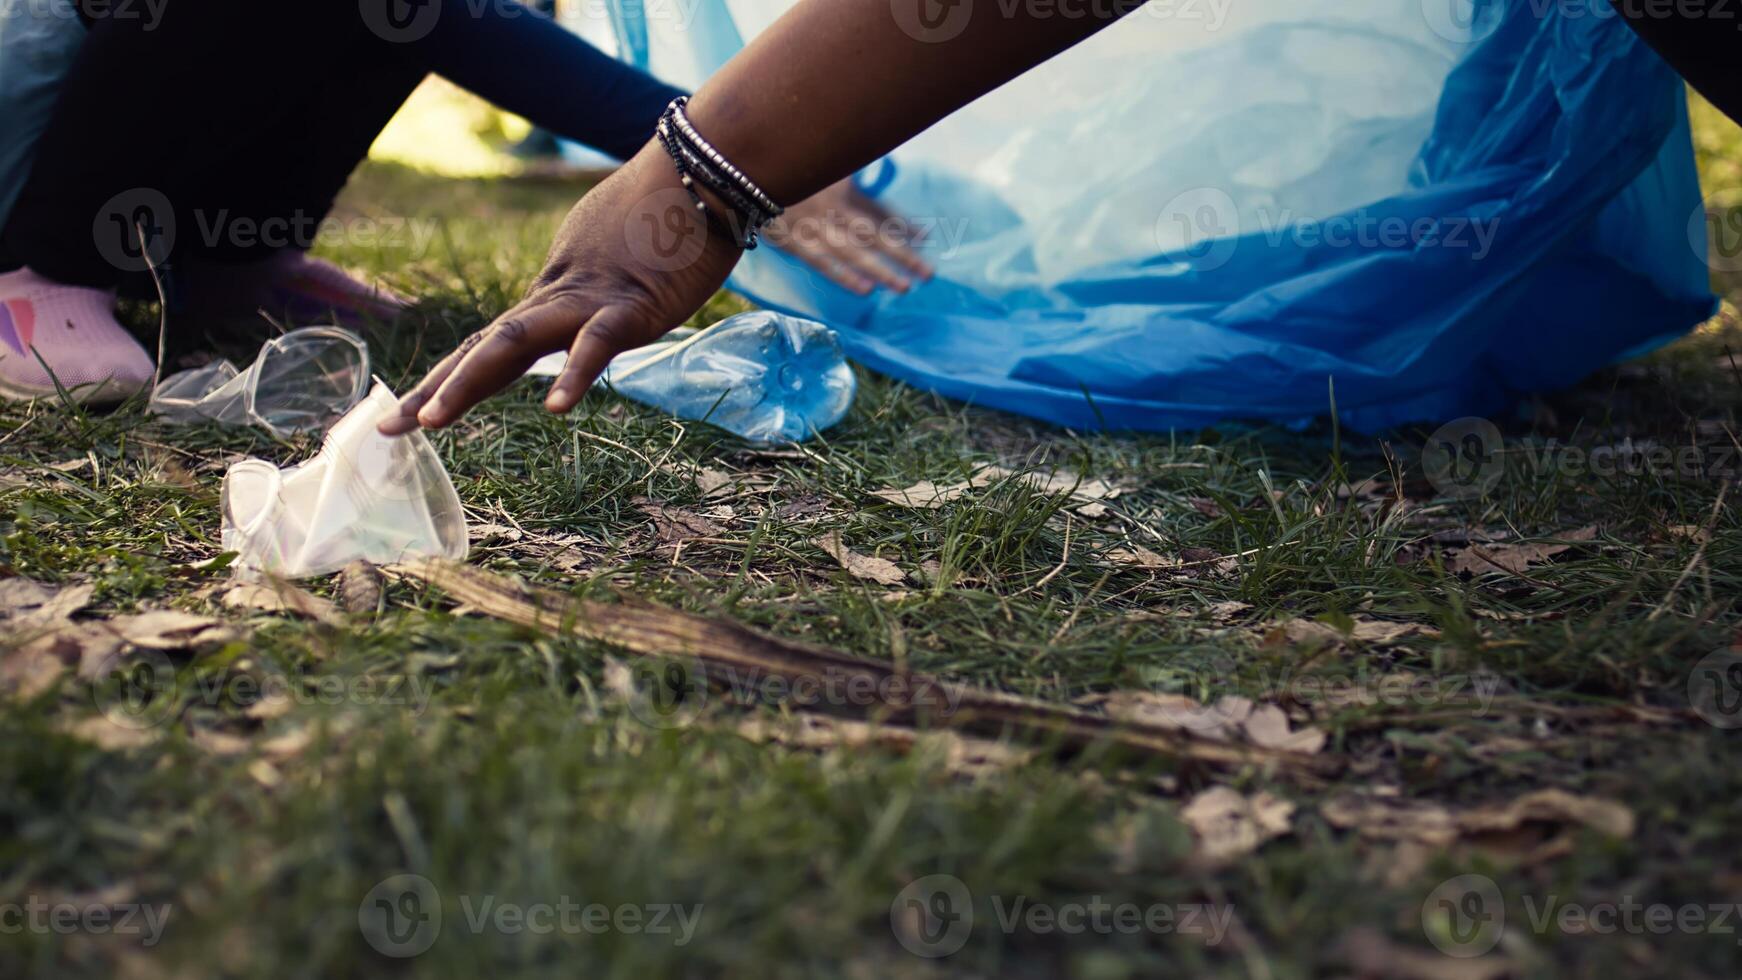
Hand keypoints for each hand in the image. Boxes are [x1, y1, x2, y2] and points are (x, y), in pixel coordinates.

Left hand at [378, 146, 743, 434]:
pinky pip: (596, 345)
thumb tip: (595, 307)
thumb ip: (598, 282)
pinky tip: (557, 408)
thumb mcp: (619, 254)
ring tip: (433, 420)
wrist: (698, 173)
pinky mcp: (630, 306)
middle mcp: (556, 294)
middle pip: (484, 346)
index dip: (453, 374)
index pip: (493, 339)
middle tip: (389, 428)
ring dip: (468, 382)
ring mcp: (588, 300)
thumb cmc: (671, 212)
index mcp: (555, 289)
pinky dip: (574, 374)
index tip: (415, 411)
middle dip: (435, 388)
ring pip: (513, 343)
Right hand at [763, 178, 931, 293]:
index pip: (879, 210)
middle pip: (874, 233)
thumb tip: (872, 193)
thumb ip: (846, 179)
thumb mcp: (821, 170)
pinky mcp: (792, 240)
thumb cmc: (785, 170)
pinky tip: (866, 289)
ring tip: (904, 287)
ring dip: (880, 269)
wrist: (738, 174)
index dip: (903, 224)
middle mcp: (832, 206)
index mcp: (840, 186)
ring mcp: (812, 225)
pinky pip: (821, 261)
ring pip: (853, 250)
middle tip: (928, 274)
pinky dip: (843, 275)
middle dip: (902, 254)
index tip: (926, 238)